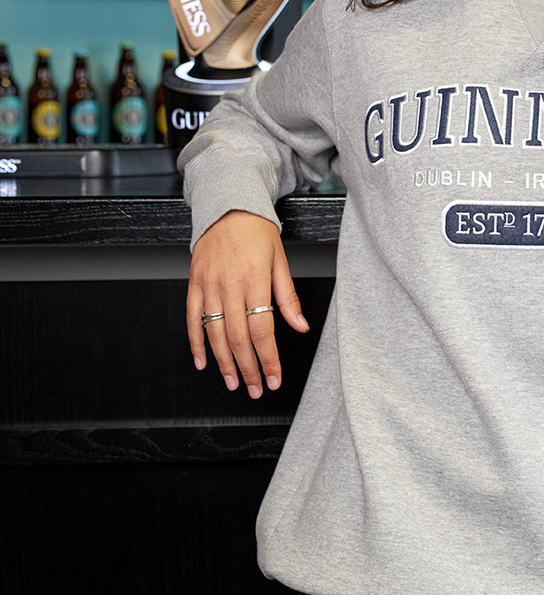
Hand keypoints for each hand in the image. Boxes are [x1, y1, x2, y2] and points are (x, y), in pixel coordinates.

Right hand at [186, 209, 309, 398]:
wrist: (228, 206)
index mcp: (255, 280)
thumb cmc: (257, 232)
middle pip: (238, 338)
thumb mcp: (280, 261)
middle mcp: (230, 285)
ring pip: (215, 333)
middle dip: (248, 368)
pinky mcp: (194, 284)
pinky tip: (203, 362)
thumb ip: (287, 297)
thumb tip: (300, 326)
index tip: (274, 377)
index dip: (268, 358)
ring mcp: (209, 285)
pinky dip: (196, 343)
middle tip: (256, 388)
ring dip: (224, 363)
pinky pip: (192, 319)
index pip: (263, 329)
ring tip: (234, 382)